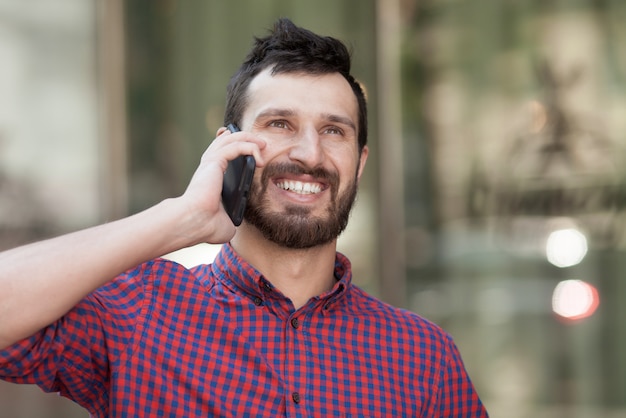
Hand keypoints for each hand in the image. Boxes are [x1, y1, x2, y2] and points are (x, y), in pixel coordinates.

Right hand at [176, 127, 265, 243]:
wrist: (196, 223)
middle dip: (244, 137)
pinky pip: (235, 146)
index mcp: (211, 178)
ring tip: (263, 144)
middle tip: (261, 143)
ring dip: (249, 138)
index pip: (221, 154)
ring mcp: (210, 163)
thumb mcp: (226, 221)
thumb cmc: (207, 226)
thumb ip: (231, 216)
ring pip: (231, 139)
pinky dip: (249, 147)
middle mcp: (209, 167)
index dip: (234, 146)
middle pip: (226, 141)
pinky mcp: (214, 162)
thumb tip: (233, 220)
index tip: (249, 149)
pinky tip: (259, 157)